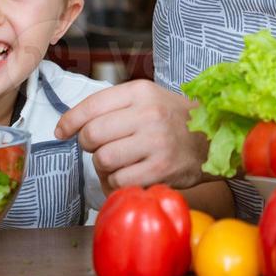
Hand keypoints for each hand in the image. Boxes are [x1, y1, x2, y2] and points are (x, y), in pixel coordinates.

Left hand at [54, 80, 208, 189]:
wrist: (213, 137)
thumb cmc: (172, 119)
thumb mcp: (147, 98)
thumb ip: (113, 106)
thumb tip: (71, 124)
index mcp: (141, 91)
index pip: (91, 105)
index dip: (70, 121)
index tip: (62, 131)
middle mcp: (148, 114)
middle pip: (92, 135)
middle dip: (87, 145)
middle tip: (96, 148)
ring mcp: (156, 143)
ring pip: (103, 160)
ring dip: (102, 166)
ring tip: (116, 163)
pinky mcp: (161, 170)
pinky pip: (119, 181)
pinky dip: (116, 183)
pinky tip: (127, 176)